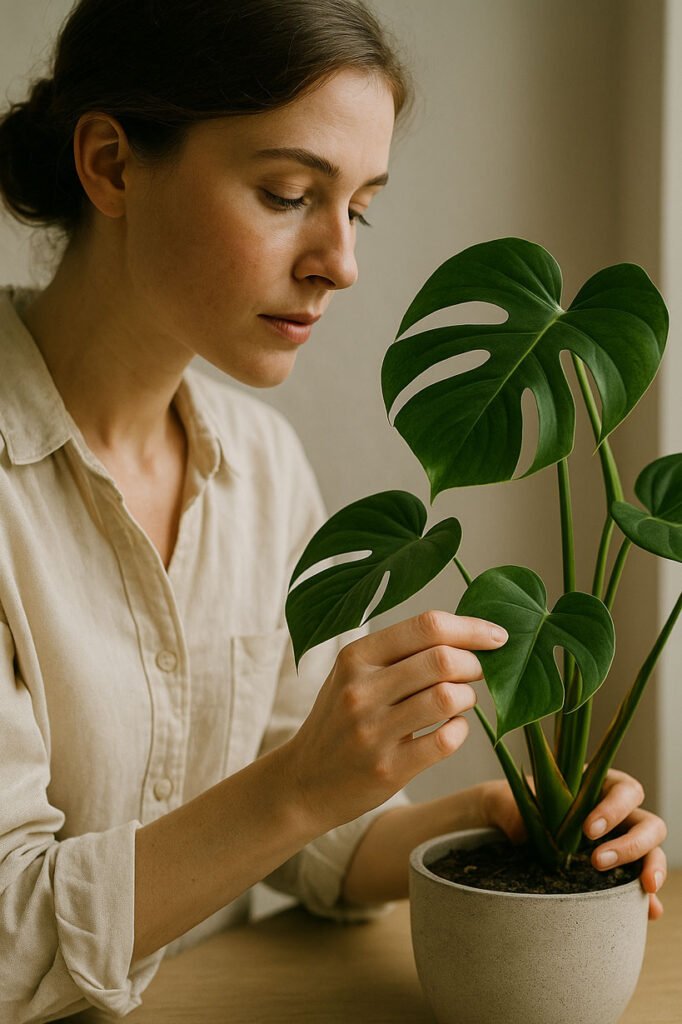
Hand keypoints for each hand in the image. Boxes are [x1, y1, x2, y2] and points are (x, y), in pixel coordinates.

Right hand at [286, 610, 506, 832]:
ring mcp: (373, 731)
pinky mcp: (388, 768)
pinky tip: (452, 728)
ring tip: (461, 700)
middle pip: (442, 659)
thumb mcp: (354, 675)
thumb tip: (467, 635)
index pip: (426, 626)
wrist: (303, 781)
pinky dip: (461, 730)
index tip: (497, 636)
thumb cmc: (341, 720)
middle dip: (474, 664)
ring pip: (448, 697)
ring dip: (468, 696)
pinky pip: (446, 740)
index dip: (471, 628)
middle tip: (477, 672)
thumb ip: (400, 653)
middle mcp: (361, 689)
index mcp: (356, 656)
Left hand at [480, 769, 666, 920]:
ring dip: (649, 867)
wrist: (504, 830)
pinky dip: (647, 898)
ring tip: (641, 888)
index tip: (588, 830)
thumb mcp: (506, 800)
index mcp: (596, 785)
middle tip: (598, 861)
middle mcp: (616, 814)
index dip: (614, 808)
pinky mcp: (617, 872)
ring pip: (652, 851)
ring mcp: (620, 842)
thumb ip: (513, 810)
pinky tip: (648, 911)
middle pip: (649, 823)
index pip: (624, 790)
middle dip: (632, 843)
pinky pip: (641, 884)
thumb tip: (525, 833)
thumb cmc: (510, 805)